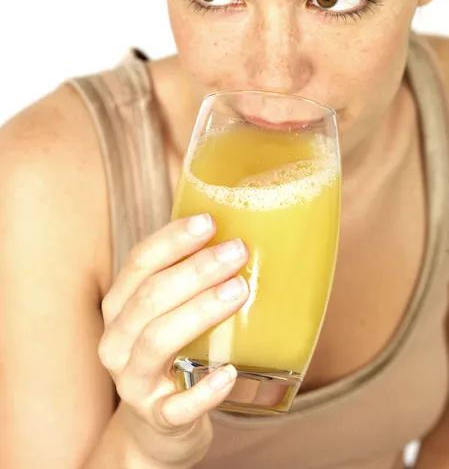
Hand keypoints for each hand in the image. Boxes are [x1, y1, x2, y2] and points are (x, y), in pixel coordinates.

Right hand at [98, 214, 248, 468]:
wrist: (157, 424)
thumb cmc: (172, 352)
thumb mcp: (168, 312)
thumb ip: (187, 279)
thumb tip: (237, 232)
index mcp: (119, 306)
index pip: (139, 262)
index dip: (172, 239)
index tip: (210, 221)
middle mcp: (117, 340)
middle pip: (149, 297)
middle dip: (194, 270)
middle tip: (236, 251)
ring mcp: (133, 382)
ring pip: (157, 341)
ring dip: (199, 312)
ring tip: (238, 290)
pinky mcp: (157, 418)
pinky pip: (178, 407)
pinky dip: (204, 391)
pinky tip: (230, 373)